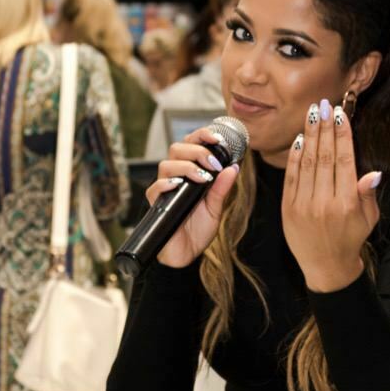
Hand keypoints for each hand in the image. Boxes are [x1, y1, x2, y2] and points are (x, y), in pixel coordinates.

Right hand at [145, 127, 241, 268]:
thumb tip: (234, 167)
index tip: (218, 139)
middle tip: (213, 163)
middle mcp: (176, 177)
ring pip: (166, 164)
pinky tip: (178, 185)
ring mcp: (165, 190)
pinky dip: (166, 184)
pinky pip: (155, 188)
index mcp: (191, 173)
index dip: (202, 136)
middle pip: (177, 149)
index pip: (191, 144)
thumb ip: (222, 188)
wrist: (186, 254)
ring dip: (186, 166)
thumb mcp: (216, 207)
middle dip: (196, 150)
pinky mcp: (156, 204)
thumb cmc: (198, 230)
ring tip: (203, 178)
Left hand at [282, 99, 380, 293]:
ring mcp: (303, 206)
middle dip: (324, 128)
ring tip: (312, 114)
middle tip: (325, 105)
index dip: (342, 135)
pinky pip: (291, 177)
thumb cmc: (352, 238)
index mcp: (347, 204)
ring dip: (309, 136)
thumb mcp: (369, 218)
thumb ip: (368, 193)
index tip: (340, 115)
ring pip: (307, 163)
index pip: (344, 161)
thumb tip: (374, 172)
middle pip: (324, 157)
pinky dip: (294, 156)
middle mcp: (324, 203)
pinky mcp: (288, 209)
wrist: (326, 267)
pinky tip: (299, 139)